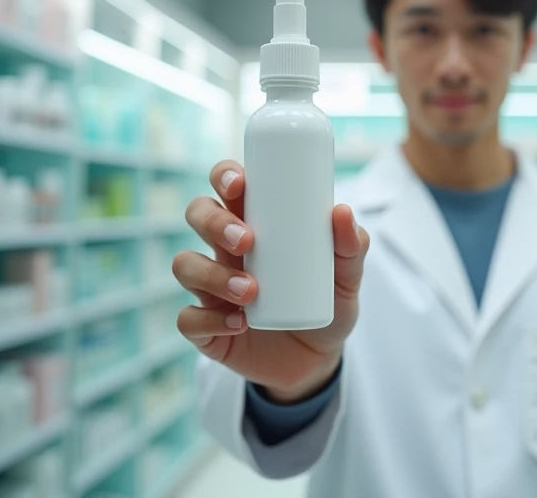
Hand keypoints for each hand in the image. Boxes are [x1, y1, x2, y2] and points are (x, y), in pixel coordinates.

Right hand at [173, 160, 369, 402]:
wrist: (318, 360)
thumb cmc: (327, 304)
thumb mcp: (347, 277)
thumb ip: (352, 247)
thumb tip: (341, 212)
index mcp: (256, 224)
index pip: (228, 186)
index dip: (225, 176)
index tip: (240, 184)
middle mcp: (225, 250)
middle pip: (198, 215)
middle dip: (214, 222)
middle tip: (247, 240)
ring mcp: (211, 289)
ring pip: (185, 265)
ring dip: (212, 274)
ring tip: (251, 291)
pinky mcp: (207, 328)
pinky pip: (188, 320)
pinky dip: (210, 320)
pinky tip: (238, 323)